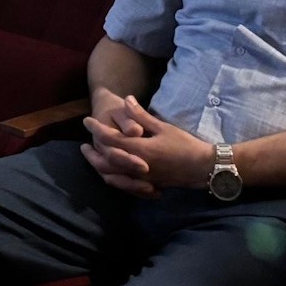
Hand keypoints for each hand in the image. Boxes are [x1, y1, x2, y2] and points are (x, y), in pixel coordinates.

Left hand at [81, 95, 213, 195]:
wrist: (202, 167)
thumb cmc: (184, 144)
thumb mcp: (163, 127)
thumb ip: (141, 116)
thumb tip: (126, 100)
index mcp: (140, 149)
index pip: (110, 139)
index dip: (96, 128)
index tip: (86, 120)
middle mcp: (137, 166)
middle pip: (106, 161)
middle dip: (92, 153)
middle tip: (83, 145)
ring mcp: (142, 179)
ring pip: (113, 176)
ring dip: (100, 168)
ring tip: (93, 159)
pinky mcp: (148, 185)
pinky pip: (124, 185)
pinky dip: (114, 180)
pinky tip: (111, 174)